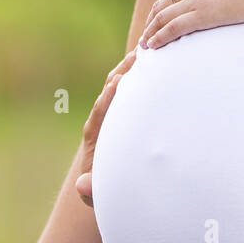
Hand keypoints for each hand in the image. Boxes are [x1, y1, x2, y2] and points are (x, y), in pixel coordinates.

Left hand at [76, 49, 137, 206]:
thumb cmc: (110, 187)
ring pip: (125, 83)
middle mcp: (104, 117)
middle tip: (138, 56)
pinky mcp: (131, 108)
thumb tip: (81, 186)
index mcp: (95, 133)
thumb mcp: (100, 193)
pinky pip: (137, 87)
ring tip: (152, 50)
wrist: (119, 182)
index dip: (108, 97)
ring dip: (136, 68)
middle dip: (124, 72)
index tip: (118, 82)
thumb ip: (90, 189)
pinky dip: (146, 74)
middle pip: (111, 89)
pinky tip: (162, 59)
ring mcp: (118, 110)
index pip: (100, 111)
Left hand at [139, 0, 243, 49]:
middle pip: (161, 4)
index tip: (155, 18)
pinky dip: (159, 37)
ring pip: (162, 17)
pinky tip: (152, 47)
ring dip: (150, 32)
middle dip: (151, 21)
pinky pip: (172, 28)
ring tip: (144, 45)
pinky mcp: (202, 15)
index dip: (160, 6)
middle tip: (145, 35)